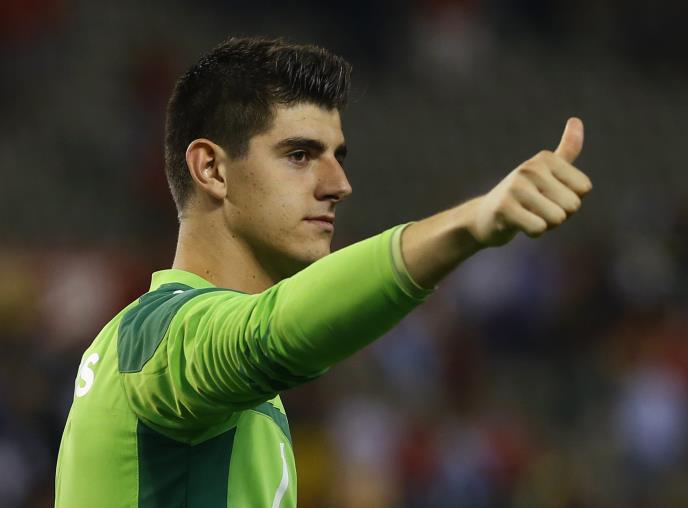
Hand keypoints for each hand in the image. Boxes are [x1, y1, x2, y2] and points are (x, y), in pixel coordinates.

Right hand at [467, 117, 592, 246]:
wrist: (484, 217)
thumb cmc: (522, 196)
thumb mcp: (545, 171)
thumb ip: (566, 150)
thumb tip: (576, 119)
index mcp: (545, 158)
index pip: (584, 189)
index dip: (570, 200)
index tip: (549, 197)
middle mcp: (530, 168)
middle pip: (573, 205)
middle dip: (559, 215)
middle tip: (536, 209)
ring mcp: (516, 187)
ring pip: (558, 218)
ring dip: (546, 225)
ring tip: (528, 216)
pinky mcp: (505, 208)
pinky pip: (539, 228)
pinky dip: (533, 233)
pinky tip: (518, 224)